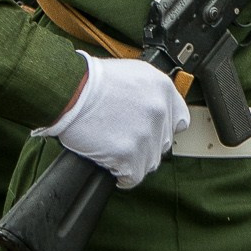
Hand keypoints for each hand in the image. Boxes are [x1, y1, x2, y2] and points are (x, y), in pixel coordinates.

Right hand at [35, 52, 188, 188]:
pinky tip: (113, 167)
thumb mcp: (134, 73)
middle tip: (125, 141)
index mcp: (163, 90)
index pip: (180, 120)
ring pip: (150, 162)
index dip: (163, 129)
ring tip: (115, 153)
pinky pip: (133, 176)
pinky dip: (123, 177)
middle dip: (146, 145)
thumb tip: (154, 108)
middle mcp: (160, 112)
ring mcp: (146, 134)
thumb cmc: (93, 81)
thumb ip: (151, 92)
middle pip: (163, 143)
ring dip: (134, 161)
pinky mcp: (129, 153)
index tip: (152, 133)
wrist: (71, 90)